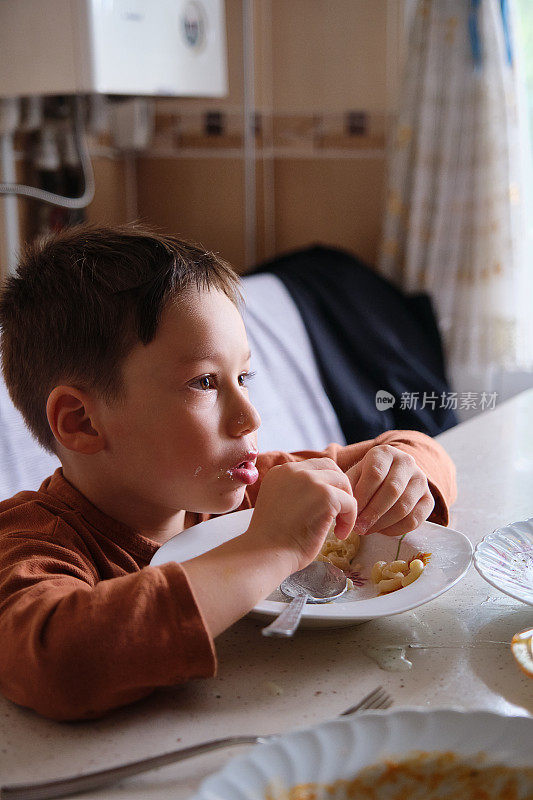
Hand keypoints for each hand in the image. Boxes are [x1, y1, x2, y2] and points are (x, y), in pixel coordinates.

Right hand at [246, 458, 357, 572]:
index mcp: (280, 471)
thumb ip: (295, 491)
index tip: (324, 507)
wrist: (265, 554)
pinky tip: (339, 534)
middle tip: (337, 514)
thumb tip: (319, 494)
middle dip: (339, 490)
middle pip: (331, 468)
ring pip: (343, 483)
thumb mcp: (279, 503)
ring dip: (346, 505)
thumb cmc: (271, 539)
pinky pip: (350, 502)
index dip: (325, 485)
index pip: (313, 467)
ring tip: (338, 526)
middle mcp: (294, 470)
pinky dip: (349, 520)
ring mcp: (310, 481)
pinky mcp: (325, 496)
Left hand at [346, 445, 433, 536]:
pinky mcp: (429, 499)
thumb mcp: (355, 474)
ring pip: (404, 507)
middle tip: (358, 527)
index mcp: (385, 452)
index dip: (363, 495)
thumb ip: (349, 487)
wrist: (391, 475)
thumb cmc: (367, 477)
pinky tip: (382, 530)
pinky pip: (415, 520)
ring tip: (367, 530)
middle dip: (373, 513)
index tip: (352, 511)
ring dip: (383, 523)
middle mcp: (407, 462)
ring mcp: (421, 480)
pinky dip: (396, 529)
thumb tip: (344, 506)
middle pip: (392, 490)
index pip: (375, 473)